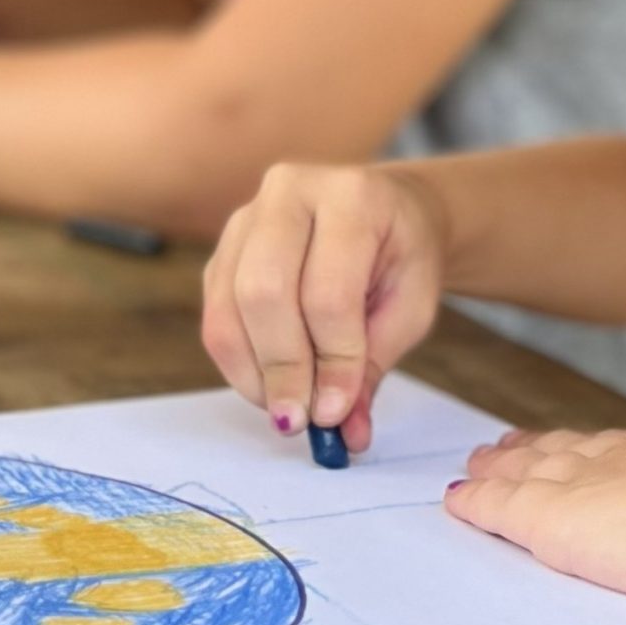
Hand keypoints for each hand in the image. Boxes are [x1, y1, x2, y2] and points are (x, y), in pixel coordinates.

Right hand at [202, 162, 447, 448]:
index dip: (331, 359)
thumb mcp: (411, 307)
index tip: (336, 413)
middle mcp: (290, 192)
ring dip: (253, 372)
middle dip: (282, 368)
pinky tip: (269, 386)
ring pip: (228, 306)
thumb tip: (345, 433)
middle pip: (264, 291)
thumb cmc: (403, 257)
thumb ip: (373, 365)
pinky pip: (215, 313)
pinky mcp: (224, 247)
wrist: (389, 213)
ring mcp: (247, 216)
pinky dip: (238, 362)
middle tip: (299, 421)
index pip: (329, 291)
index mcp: (352, 196)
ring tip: (287, 411)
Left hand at [446, 428, 625, 611]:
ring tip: (477, 468)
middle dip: (531, 452)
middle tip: (500, 449)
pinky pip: (502, 508)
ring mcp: (589, 487)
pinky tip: (457, 503)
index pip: (613, 451)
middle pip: (564, 452)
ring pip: (529, 472)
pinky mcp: (556, 520)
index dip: (581, 449)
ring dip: (499, 470)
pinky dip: (478, 504)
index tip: (564, 443)